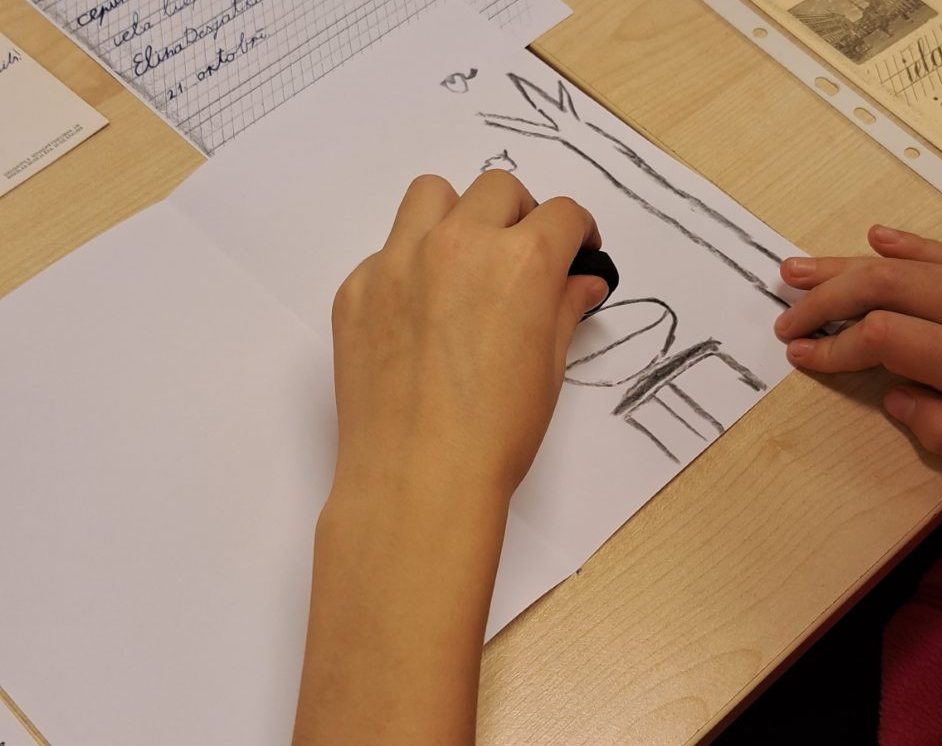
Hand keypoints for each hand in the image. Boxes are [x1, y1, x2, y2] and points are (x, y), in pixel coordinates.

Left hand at [294, 172, 606, 745]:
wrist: (418, 481)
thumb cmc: (496, 435)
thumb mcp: (548, 368)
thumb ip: (564, 308)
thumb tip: (580, 283)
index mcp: (521, 261)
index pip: (564, 214)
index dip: (580, 234)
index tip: (578, 252)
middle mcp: (459, 244)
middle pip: (499, 189)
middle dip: (523, 215)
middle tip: (524, 257)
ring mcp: (398, 261)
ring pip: (432, 196)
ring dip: (458, 215)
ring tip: (466, 262)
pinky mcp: (356, 288)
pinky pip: (387, 251)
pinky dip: (410, 266)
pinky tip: (419, 315)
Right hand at [774, 225, 941, 489]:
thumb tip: (894, 396)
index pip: (882, 338)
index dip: (833, 345)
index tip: (802, 356)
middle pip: (883, 286)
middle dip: (825, 298)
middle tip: (786, 315)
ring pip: (907, 263)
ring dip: (847, 264)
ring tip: (798, 268)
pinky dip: (906, 244)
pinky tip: (874, 238)